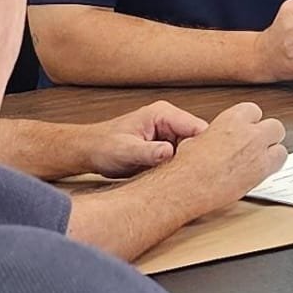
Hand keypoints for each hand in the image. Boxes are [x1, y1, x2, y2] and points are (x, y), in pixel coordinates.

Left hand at [82, 101, 207, 177]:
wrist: (89, 151)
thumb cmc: (103, 146)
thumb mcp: (125, 151)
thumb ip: (148, 152)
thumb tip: (170, 153)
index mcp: (163, 114)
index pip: (197, 127)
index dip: (203, 147)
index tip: (200, 166)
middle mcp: (170, 122)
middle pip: (198, 140)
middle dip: (196, 157)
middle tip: (189, 176)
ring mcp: (169, 134)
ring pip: (192, 150)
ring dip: (186, 164)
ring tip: (175, 177)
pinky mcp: (166, 147)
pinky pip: (181, 157)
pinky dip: (179, 169)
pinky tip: (170, 178)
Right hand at [162, 102, 288, 215]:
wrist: (188, 185)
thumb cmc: (188, 165)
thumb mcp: (198, 139)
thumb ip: (217, 134)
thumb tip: (217, 139)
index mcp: (233, 119)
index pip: (254, 111)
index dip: (251, 122)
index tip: (248, 129)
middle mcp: (249, 132)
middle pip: (275, 126)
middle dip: (268, 136)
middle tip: (258, 145)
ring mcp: (258, 151)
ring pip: (281, 147)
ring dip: (273, 153)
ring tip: (260, 160)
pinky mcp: (262, 171)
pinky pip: (278, 165)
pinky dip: (272, 168)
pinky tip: (259, 172)